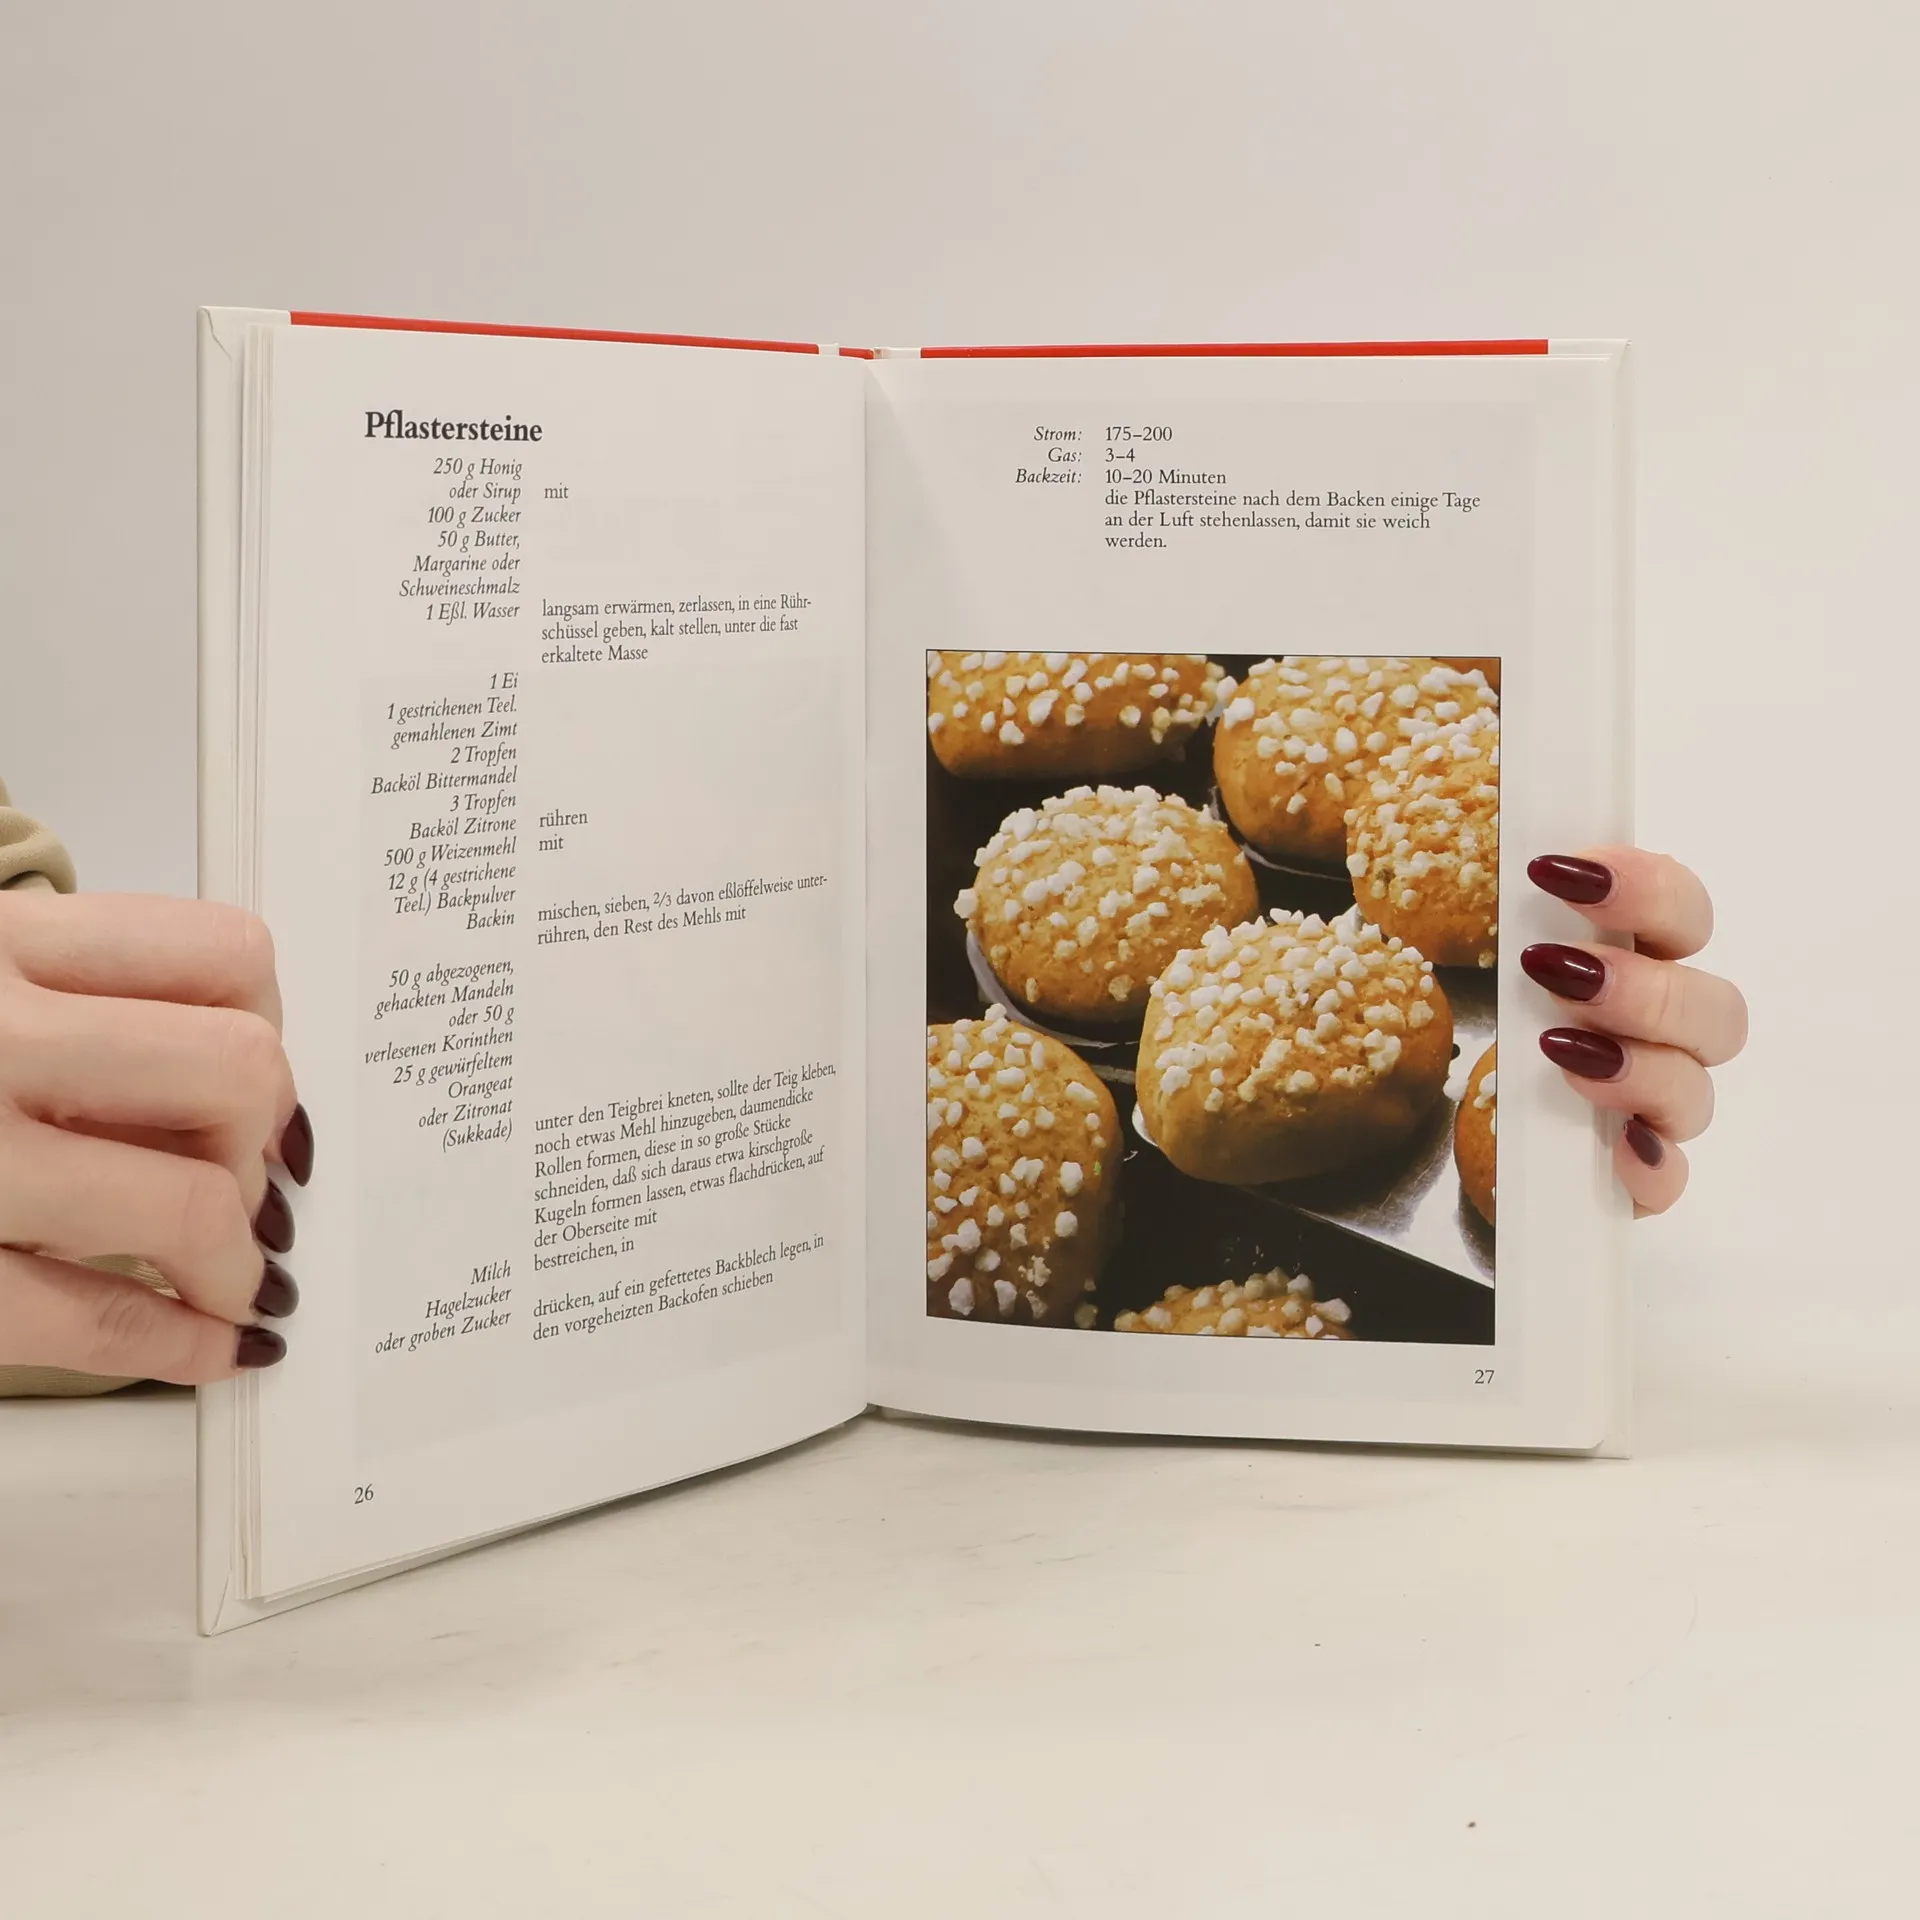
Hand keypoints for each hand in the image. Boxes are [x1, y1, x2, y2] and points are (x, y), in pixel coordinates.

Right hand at [0, 892, 309, 1382]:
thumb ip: (75, 1009)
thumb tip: (239, 1091)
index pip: (225, 955)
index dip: (275, 1026)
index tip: (266, 1081)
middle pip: (235, 1072)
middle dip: (263, 1142)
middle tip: (251, 1184)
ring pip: (183, 1200)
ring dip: (234, 1256)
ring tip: (234, 1277)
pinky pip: (90, 1315)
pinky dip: (178, 1339)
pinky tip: (208, 1346)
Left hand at [1523, 850, 1745, 1216]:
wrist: (1484, 1129)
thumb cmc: (1499, 1023)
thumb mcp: (1492, 954)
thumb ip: (1516, 904)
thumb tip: (1506, 844)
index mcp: (1641, 964)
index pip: (1682, 913)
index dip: (1645, 887)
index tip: (1559, 870)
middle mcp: (1668, 1036)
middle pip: (1714, 1008)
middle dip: (1643, 986)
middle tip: (1556, 971)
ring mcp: (1661, 1110)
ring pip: (1696, 1089)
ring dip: (1636, 1065)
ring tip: (1559, 1050)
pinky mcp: (1640, 1177)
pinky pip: (1671, 1179)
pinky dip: (1651, 1166)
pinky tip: (1620, 1150)